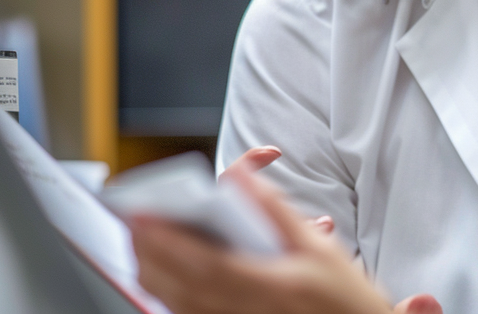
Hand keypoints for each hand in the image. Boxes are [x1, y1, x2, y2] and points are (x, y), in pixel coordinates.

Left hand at [131, 161, 420, 313]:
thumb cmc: (343, 300)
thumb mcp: (320, 249)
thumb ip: (276, 210)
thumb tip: (242, 177)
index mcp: (269, 287)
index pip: (206, 263)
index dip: (171, 240)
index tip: (147, 215)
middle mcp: (244, 311)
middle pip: (178, 284)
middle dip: (149, 249)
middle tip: (134, 217)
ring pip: (174, 301)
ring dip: (151, 269)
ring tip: (141, 238)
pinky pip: (184, 312)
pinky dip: (167, 290)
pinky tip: (163, 272)